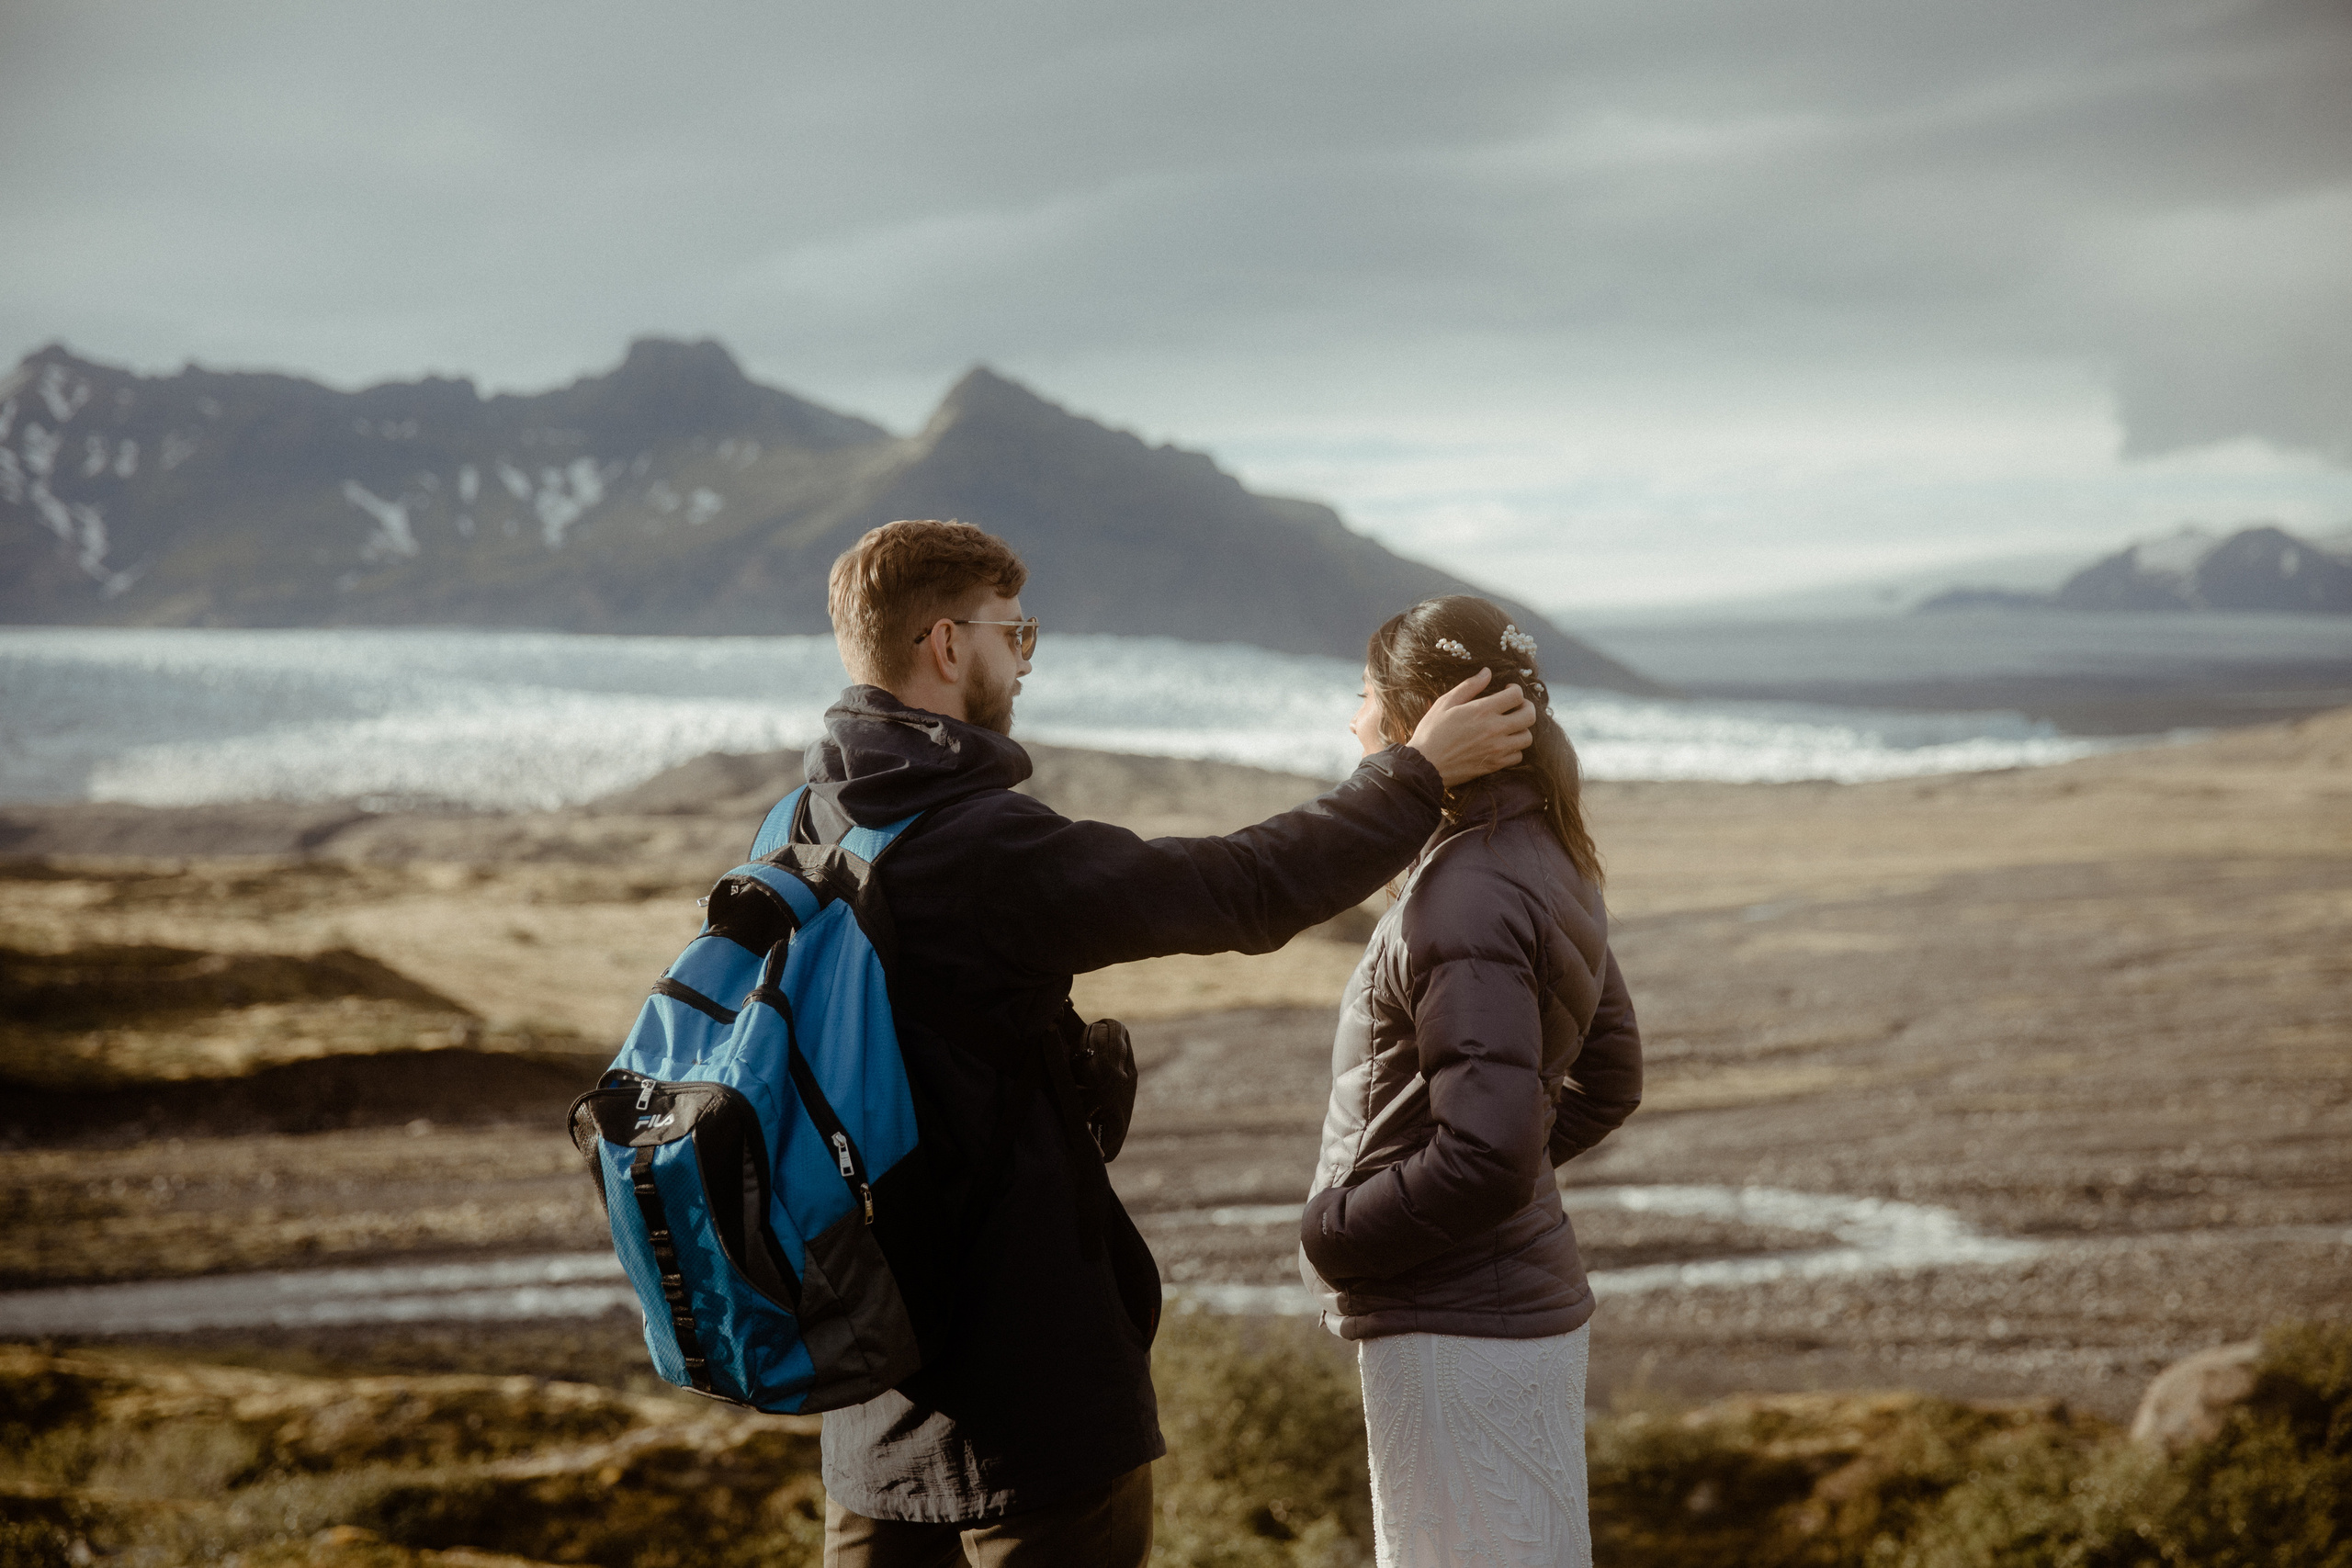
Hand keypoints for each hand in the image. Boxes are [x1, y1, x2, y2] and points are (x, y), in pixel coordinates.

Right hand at [1405, 669, 1534, 786]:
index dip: (1516, 689)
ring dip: (1521, 729)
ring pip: (1527, 737)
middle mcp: (1494, 729)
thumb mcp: (1445, 703)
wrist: (1425, 766)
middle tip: (1516, 707)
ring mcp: (1497, 749)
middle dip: (1526, 707)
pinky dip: (1514, 749)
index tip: (1507, 690)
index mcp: (1482, 710)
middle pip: (1530, 716)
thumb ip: (1469, 686)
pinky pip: (1518, 756)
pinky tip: (1503, 744)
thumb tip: (1487, 672)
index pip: (1517, 695)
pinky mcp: (1495, 765)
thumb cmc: (1431, 732)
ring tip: (1510, 726)